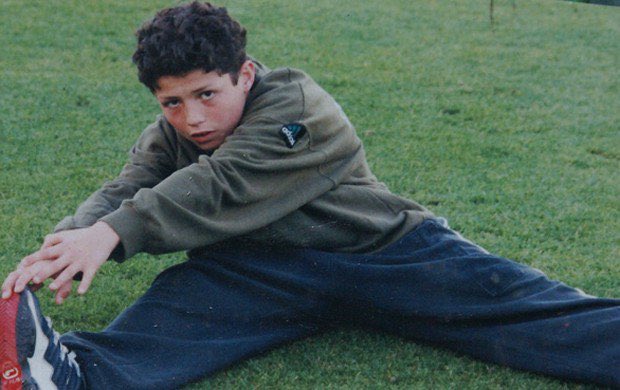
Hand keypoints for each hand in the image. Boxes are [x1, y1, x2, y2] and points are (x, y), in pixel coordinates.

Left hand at [2, 221, 119, 302]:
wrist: (103, 234)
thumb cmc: (82, 236)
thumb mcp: (66, 235)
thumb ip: (52, 240)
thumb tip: (40, 249)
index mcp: (63, 247)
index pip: (46, 252)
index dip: (34, 258)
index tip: (22, 264)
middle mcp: (71, 254)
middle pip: (56, 264)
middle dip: (45, 272)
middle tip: (34, 279)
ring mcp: (82, 261)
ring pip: (70, 272)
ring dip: (60, 280)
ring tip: (51, 288)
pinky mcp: (92, 266)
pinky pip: (88, 277)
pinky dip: (84, 285)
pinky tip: (80, 293)